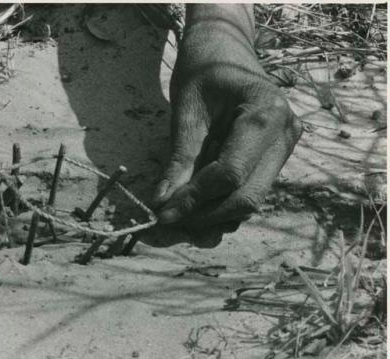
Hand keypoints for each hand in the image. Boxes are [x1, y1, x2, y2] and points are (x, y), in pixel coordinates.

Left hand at [152, 4, 301, 243]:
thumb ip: (178, 159)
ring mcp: (284, 148)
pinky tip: (195, 203)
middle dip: (205, 216)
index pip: (231, 173)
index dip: (195, 199)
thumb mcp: (186, 111)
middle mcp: (285, 135)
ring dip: (212, 215)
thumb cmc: (204, 69)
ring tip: (178, 215)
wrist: (226, 50)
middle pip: (247, 196)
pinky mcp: (274, 157)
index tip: (162, 213)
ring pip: (250, 200)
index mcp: (266, 113)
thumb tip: (162, 204)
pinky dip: (221, 204)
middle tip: (168, 221)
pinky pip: (249, 191)